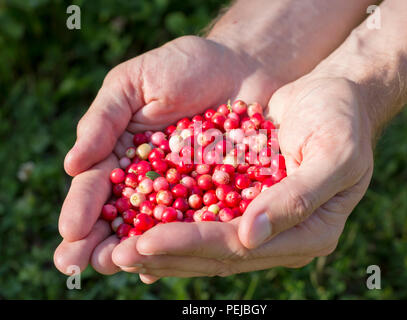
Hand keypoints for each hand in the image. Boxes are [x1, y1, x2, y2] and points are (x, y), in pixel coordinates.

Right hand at [53, 35, 280, 275]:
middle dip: (100, 240)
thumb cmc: (184, 66)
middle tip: (82, 264)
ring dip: (135, 249)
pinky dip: (183, 243)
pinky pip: (199, 222)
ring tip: (117, 268)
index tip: (71, 232)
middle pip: (120, 214)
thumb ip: (104, 119)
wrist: (241, 65)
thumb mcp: (135, 82)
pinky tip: (167, 265)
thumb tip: (71, 165)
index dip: (82, 208)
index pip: (96, 184)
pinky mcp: (219, 194)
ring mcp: (183, 189)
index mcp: (122, 151)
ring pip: (156, 225)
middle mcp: (149, 177)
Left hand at [111, 75, 374, 282]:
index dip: (194, 244)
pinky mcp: (246, 203)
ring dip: (164, 247)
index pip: (242, 247)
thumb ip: (299, 196)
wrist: (332, 96)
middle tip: (118, 256)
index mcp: (310, 233)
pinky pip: (205, 219)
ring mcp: (263, 222)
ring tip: (118, 251)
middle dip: (168, 253)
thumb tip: (251, 237)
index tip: (147, 241)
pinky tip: (140, 228)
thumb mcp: (334, 153)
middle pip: (218, 253)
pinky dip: (174, 224)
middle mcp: (282, 236)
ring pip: (207, 243)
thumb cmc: (342, 120)